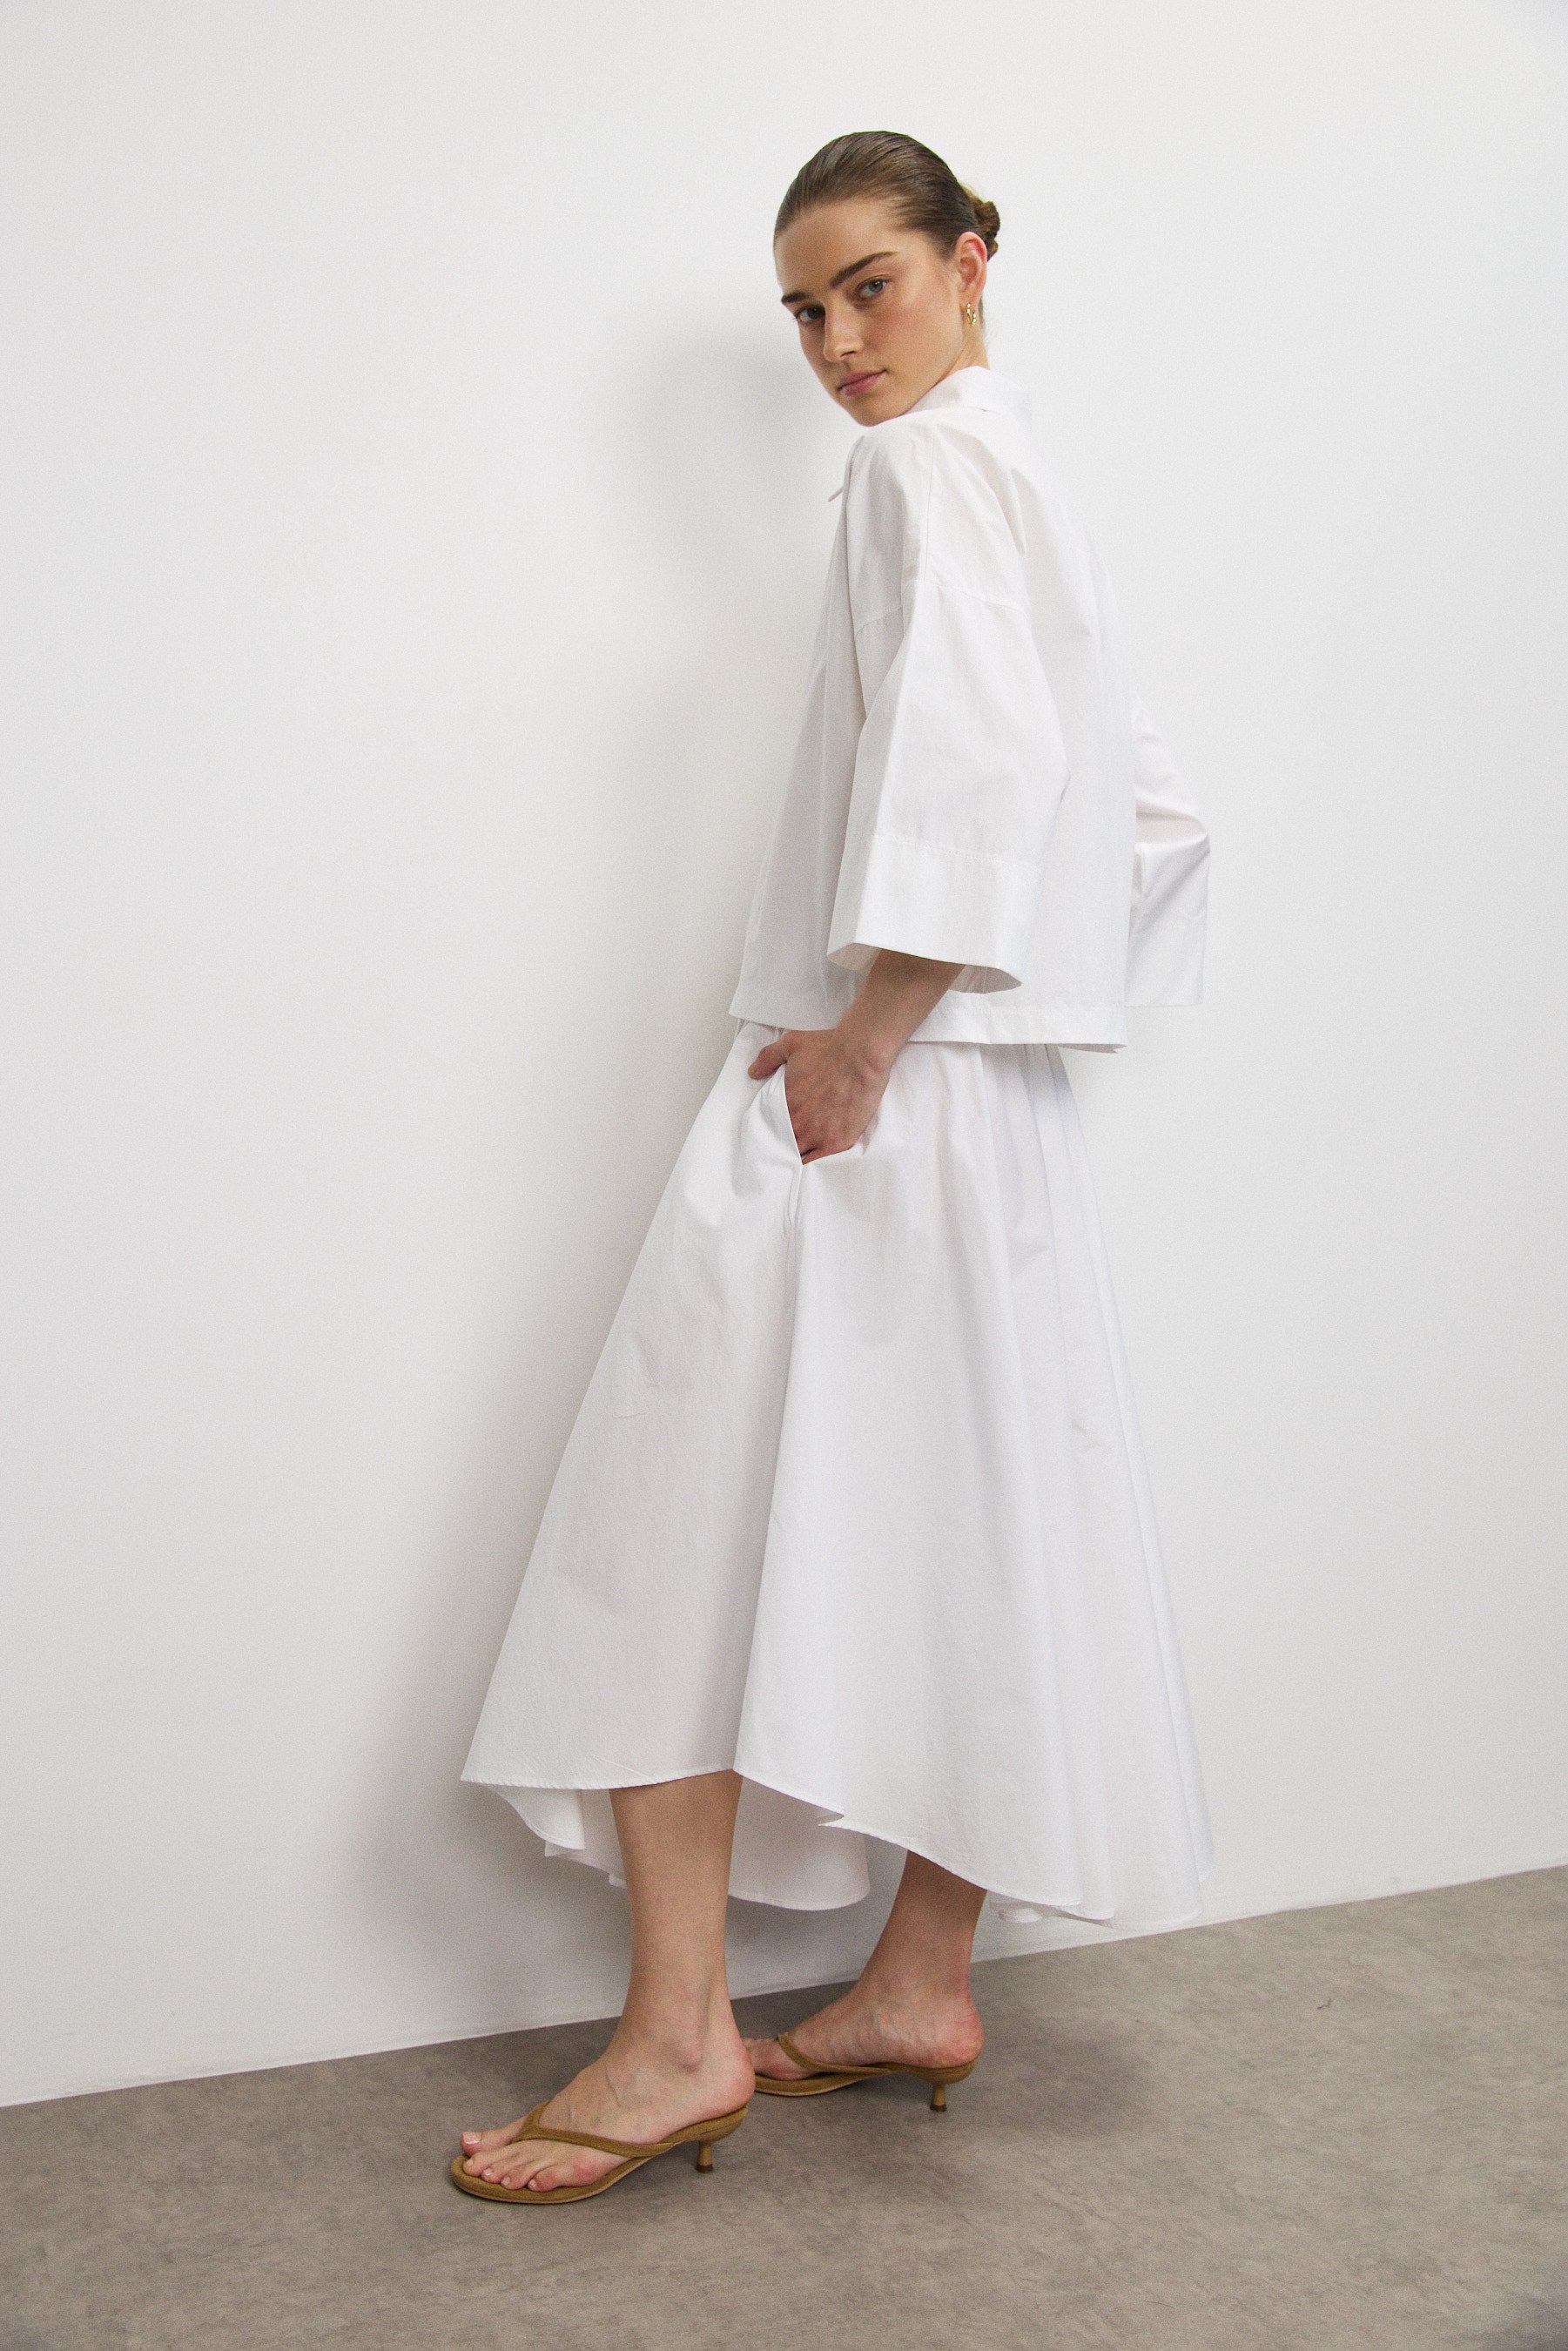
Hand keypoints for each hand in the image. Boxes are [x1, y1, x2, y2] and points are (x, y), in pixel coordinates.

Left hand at [747, 1027, 889, 1162]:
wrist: (860, 1055)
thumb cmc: (830, 1048)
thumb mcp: (791, 1044)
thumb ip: (768, 1058)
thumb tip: (753, 1072)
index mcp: (784, 1103)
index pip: (770, 1125)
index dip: (772, 1130)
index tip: (775, 1132)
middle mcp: (797, 1122)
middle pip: (783, 1143)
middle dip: (783, 1144)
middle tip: (787, 1145)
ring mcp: (817, 1134)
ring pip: (799, 1154)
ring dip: (798, 1154)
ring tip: (799, 1157)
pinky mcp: (838, 1141)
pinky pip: (820, 1162)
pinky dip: (815, 1163)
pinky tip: (814, 1162)